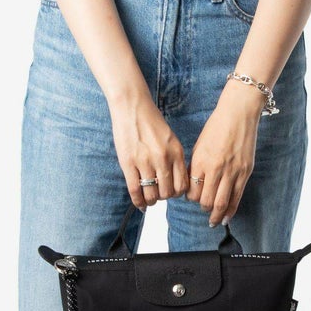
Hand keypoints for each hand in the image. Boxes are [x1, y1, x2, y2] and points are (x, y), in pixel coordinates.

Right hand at [108, 90, 188, 210]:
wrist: (132, 107)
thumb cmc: (151, 122)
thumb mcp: (170, 139)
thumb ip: (174, 159)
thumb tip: (174, 182)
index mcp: (176, 153)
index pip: (182, 185)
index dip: (177, 193)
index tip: (171, 191)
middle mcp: (162, 159)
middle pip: (167, 193)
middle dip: (163, 197)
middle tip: (158, 194)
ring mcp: (145, 162)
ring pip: (151, 194)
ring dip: (151, 201)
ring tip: (148, 199)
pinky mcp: (128, 163)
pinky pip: (135, 190)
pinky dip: (138, 201)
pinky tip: (139, 204)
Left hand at [185, 79, 264, 225]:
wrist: (239, 114)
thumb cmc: (216, 128)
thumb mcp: (199, 146)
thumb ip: (196, 167)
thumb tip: (194, 186)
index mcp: (201, 161)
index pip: (192, 191)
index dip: (191, 198)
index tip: (192, 197)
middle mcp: (216, 169)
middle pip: (206, 201)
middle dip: (203, 208)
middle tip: (203, 209)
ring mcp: (232, 171)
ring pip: (221, 203)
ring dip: (216, 215)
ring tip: (213, 220)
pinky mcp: (245, 172)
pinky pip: (236, 197)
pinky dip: (230, 211)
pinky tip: (226, 217)